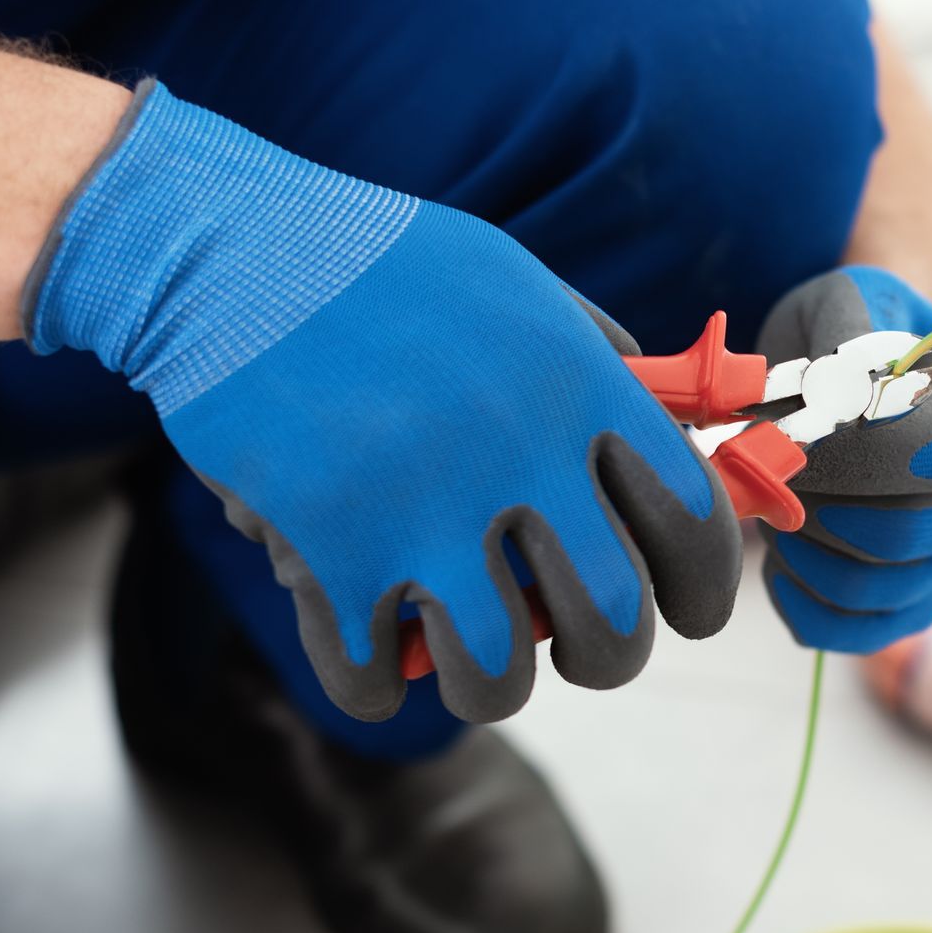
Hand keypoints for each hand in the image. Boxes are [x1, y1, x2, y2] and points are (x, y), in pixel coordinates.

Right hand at [27, 82, 741, 722]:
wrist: (226, 249)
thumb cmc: (387, 269)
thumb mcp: (522, 287)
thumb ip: (602, 368)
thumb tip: (683, 445)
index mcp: (580, 386)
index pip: (693, 522)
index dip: (705, 588)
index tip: (688, 612)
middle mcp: (518, 453)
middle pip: (612, 626)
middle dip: (605, 658)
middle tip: (577, 647)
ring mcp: (423, 510)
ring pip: (499, 679)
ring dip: (490, 683)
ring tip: (470, 654)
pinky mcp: (330, 553)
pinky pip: (374, 682)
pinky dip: (372, 683)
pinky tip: (367, 646)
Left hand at [756, 267, 931, 651]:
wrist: (860, 373)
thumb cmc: (855, 330)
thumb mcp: (850, 297)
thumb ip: (848, 330)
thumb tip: (841, 400)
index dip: (862, 449)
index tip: (803, 426)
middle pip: (910, 534)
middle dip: (821, 506)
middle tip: (775, 472)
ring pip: (881, 589)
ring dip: (807, 556)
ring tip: (775, 509)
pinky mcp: (921, 601)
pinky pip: (863, 634)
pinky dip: (807, 609)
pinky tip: (779, 567)